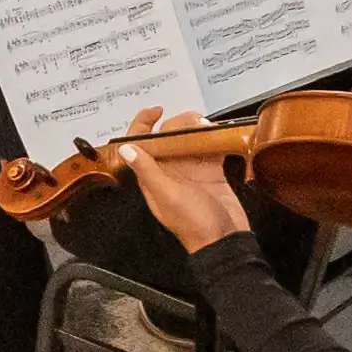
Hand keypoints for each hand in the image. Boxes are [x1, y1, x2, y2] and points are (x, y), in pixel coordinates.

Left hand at [116, 116, 248, 255]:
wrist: (225, 240)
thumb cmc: (194, 223)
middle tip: (194, 121)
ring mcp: (191, 172)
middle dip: (178, 124)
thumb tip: (126, 149)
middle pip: (168, 138)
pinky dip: (215, 140)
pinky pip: (210, 149)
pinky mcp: (210, 173)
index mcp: (153, 177)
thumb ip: (147, 171)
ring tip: (207, 127)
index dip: (143, 125)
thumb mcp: (167, 195)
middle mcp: (170, 172)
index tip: (156, 111)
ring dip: (197, 129)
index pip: (140, 145)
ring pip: (189, 140)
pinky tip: (220, 136)